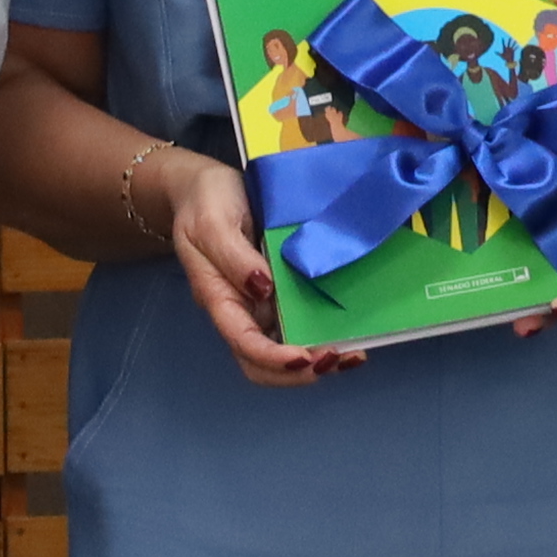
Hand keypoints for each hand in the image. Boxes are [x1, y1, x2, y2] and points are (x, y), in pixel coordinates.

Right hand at [147, 147, 360, 383]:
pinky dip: (323, 337)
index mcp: (219, 298)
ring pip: (284, 351)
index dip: (273, 358)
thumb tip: (263, 289)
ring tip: (351, 355)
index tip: (305, 357)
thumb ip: (235, 257)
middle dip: (298, 373)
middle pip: (261, 364)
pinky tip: (350, 334)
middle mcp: (241, 310)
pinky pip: (299, 325)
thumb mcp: (212, 222)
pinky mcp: (279, 293)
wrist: (205, 184)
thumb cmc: (206, 201)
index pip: (244, 343)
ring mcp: (260, 305)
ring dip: (316, 363)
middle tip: (336, 359)